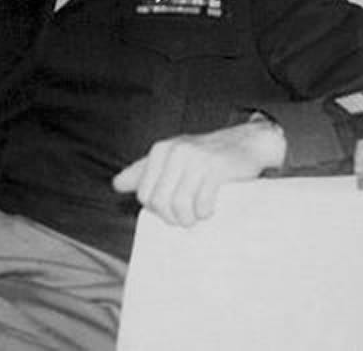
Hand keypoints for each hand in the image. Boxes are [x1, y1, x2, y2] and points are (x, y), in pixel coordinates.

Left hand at [112, 117, 285, 226]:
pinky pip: (202, 204)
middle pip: (159, 202)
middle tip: (186, 218)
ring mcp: (195, 159)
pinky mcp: (216, 169)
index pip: (144, 194)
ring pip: (179, 206)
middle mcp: (174, 151)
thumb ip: (143, 170)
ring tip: (197, 216)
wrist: (246, 142)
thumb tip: (116, 184)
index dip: (156, 209)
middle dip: (172, 218)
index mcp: (160, 150)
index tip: (172, 209)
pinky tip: (210, 208)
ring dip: (189, 219)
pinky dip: (205, 212)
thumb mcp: (171, 157)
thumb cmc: (204, 156)